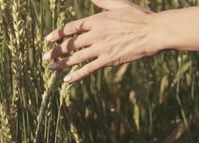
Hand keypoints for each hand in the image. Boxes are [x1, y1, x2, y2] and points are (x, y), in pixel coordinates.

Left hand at [43, 0, 159, 82]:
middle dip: (56, 51)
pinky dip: (77, 75)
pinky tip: (67, 80)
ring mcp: (101, 48)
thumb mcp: (119, 4)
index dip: (58, 33)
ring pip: (76, 58)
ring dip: (62, 63)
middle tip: (45, 57)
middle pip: (70, 44)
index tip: (48, 39)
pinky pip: (88, 69)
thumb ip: (103, 2)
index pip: (71, 28)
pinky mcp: (108, 60)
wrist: (153, 32)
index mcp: (97, 20)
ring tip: (51, 68)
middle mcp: (96, 34)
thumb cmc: (139, 17)